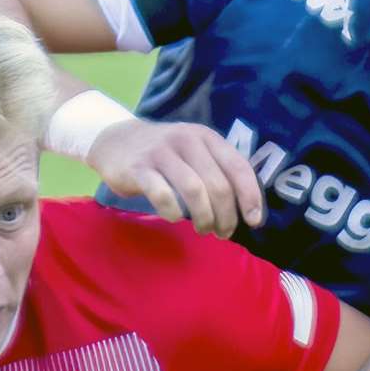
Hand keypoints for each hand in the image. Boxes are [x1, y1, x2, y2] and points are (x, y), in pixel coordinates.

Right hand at [88, 120, 264, 237]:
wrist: (116, 141)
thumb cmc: (164, 154)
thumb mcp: (194, 152)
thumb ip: (217, 170)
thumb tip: (246, 207)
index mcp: (206, 137)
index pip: (238, 167)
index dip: (250, 196)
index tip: (253, 221)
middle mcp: (187, 141)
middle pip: (217, 185)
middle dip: (226, 215)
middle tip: (222, 233)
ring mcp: (161, 153)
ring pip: (193, 190)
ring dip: (204, 217)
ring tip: (203, 230)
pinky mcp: (139, 168)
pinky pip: (162, 194)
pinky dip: (172, 211)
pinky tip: (173, 218)